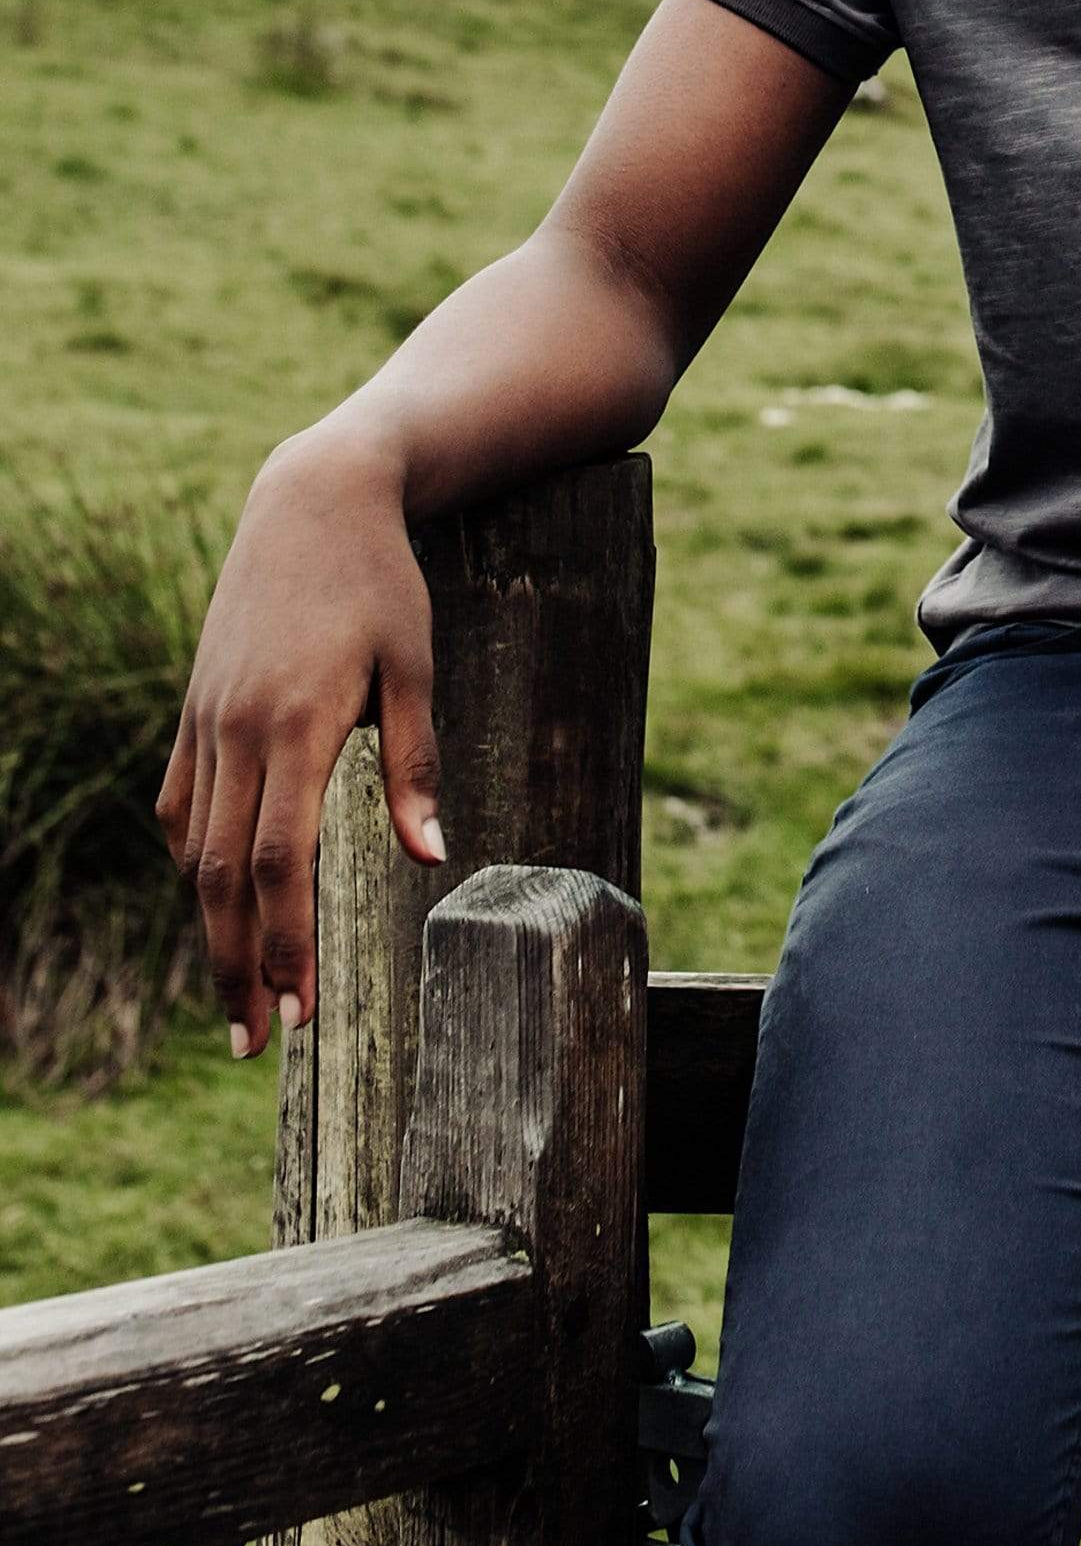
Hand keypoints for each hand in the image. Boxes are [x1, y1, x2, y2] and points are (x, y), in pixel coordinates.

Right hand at [156, 428, 444, 1059]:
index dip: (285, 944)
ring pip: (198, 848)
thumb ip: (419, 764)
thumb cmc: (382, 582)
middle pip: (227, 876)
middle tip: (253, 1044)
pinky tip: (215, 898)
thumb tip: (432, 859)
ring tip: (236, 993)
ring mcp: (207, 720)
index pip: (283, 861)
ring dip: (212, 925)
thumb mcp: (418, 665)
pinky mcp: (195, 708)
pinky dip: (196, 860)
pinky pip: (184, 804)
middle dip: (237, 966)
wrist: (314, 501)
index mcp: (298, 724)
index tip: (299, 1012)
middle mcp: (239, 731)